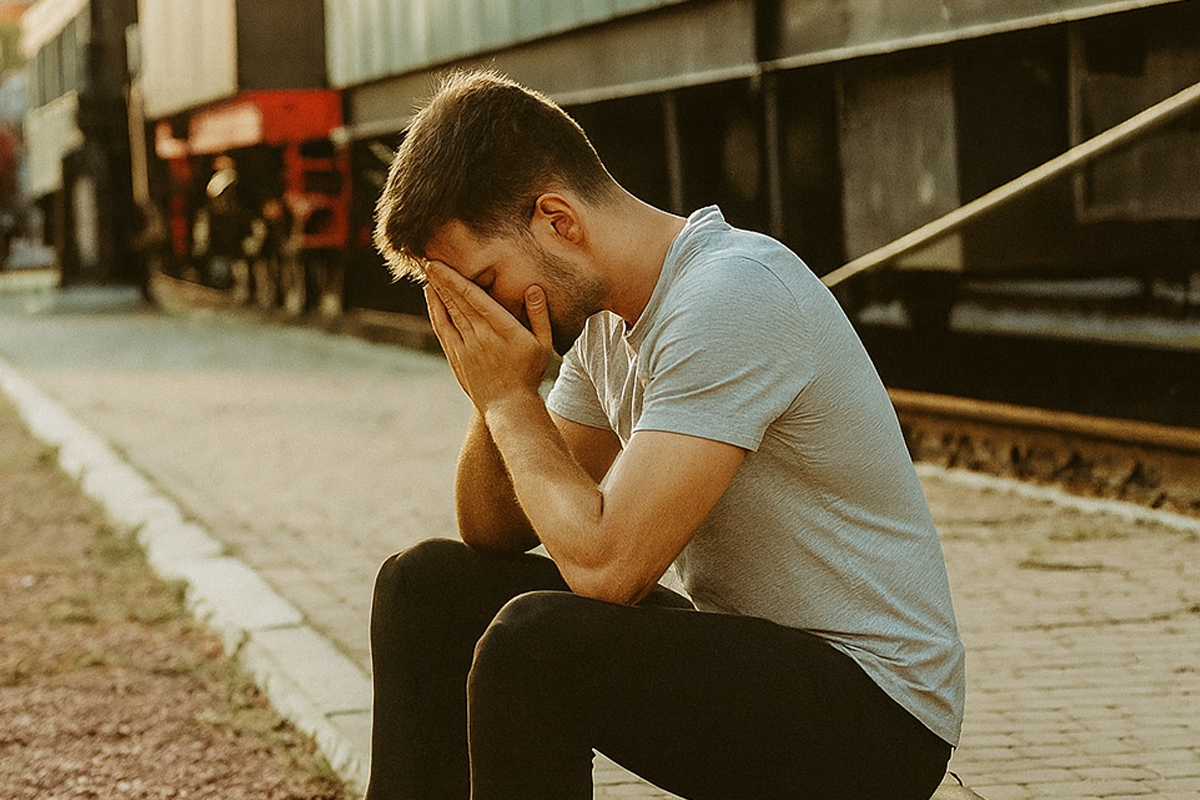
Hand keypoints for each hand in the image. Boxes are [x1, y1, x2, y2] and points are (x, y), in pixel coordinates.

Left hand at [424, 261, 553, 410]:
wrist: (508, 405)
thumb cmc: (528, 372)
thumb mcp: (544, 344)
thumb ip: (539, 315)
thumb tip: (534, 288)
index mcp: (504, 330)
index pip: (476, 299)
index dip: (456, 280)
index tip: (442, 264)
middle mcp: (482, 337)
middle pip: (458, 302)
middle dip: (442, 279)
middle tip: (427, 258)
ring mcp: (466, 347)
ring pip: (449, 312)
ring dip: (437, 290)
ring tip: (428, 271)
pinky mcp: (457, 356)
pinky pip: (443, 328)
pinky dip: (435, 310)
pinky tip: (432, 295)